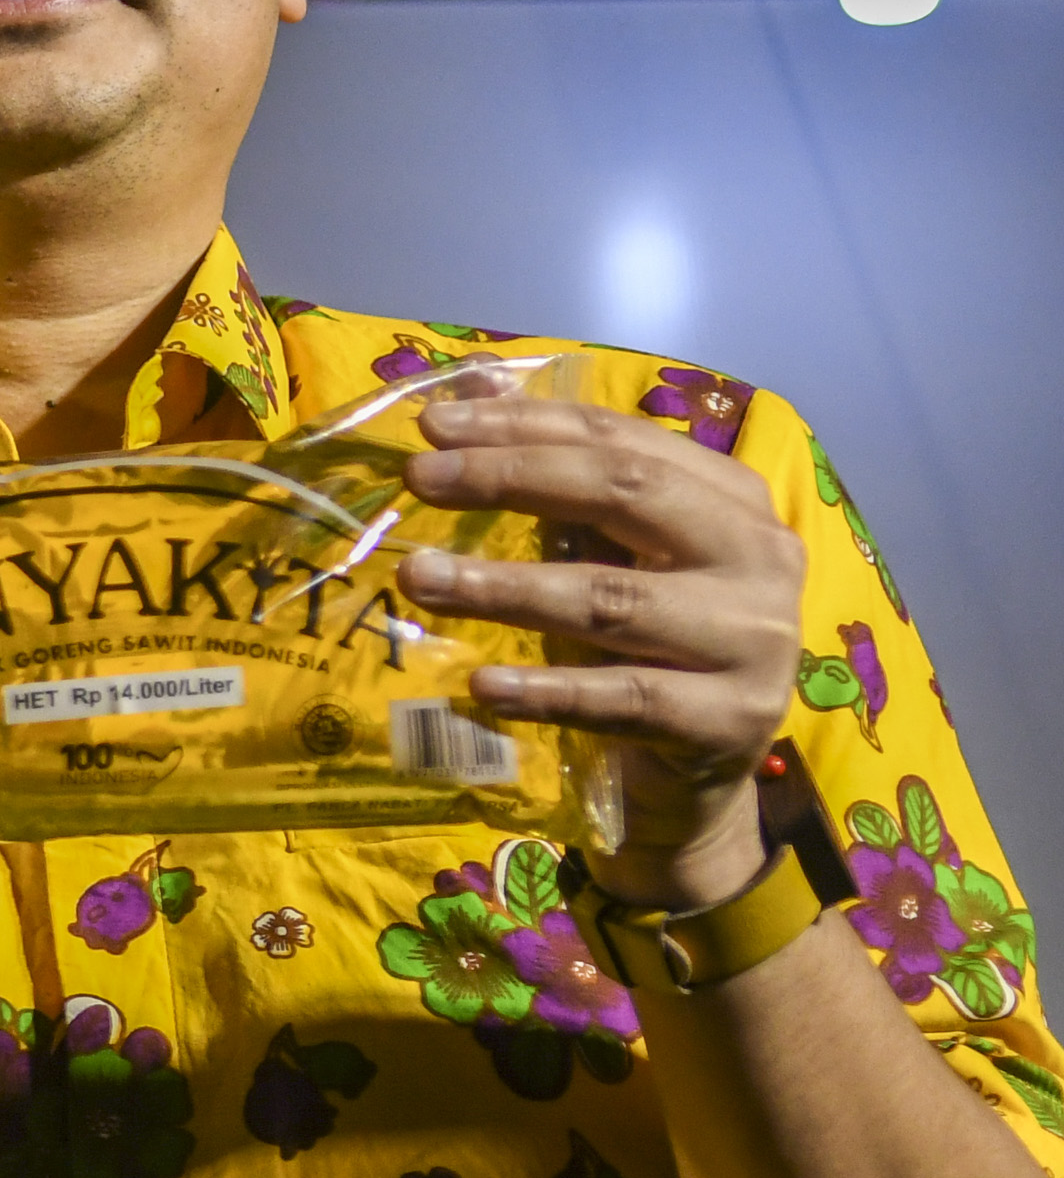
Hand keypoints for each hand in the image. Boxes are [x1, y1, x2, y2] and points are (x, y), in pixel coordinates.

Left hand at [400, 392, 803, 912]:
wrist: (699, 779)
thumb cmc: (645, 649)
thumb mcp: (608, 557)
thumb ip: (557, 484)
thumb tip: (467, 398)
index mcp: (733, 499)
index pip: (620, 442)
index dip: (524, 427)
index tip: (432, 427)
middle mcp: (759, 556)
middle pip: (626, 494)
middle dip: (512, 478)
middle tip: (418, 480)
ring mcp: (753, 640)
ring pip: (613, 599)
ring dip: (505, 587)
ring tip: (418, 577)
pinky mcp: (729, 719)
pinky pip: (624, 696)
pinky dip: (548, 688)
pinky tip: (482, 684)